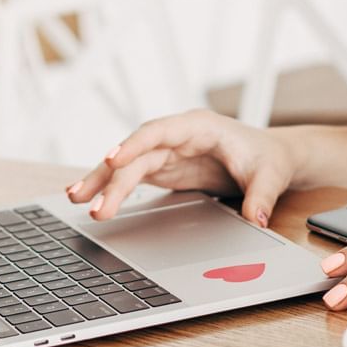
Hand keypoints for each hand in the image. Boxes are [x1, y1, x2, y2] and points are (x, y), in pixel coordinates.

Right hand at [67, 109, 299, 226]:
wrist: (271, 158)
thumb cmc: (268, 158)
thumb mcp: (271, 175)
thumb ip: (262, 196)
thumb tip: (256, 219)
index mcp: (199, 126)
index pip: (160, 131)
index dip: (134, 144)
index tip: (113, 159)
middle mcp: (177, 136)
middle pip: (137, 153)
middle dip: (112, 176)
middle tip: (90, 202)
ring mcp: (167, 152)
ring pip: (128, 165)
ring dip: (102, 181)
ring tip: (75, 198)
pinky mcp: (164, 169)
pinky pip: (132, 176)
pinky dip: (112, 188)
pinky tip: (92, 199)